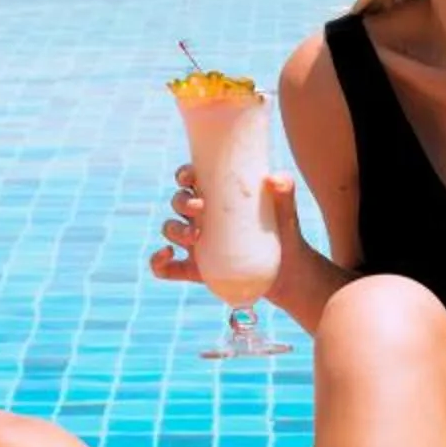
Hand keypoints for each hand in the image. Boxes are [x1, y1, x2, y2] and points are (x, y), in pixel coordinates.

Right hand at [152, 163, 313, 303]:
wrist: (288, 272)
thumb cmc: (283, 233)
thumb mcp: (286, 212)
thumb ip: (285, 191)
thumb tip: (273, 178)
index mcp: (218, 196)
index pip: (192, 179)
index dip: (184, 174)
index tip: (190, 177)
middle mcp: (201, 216)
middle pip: (178, 201)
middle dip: (181, 201)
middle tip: (200, 208)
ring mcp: (196, 243)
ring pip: (170, 229)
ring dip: (174, 229)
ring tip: (195, 236)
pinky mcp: (194, 269)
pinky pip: (166, 267)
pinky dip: (158, 262)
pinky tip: (167, 255)